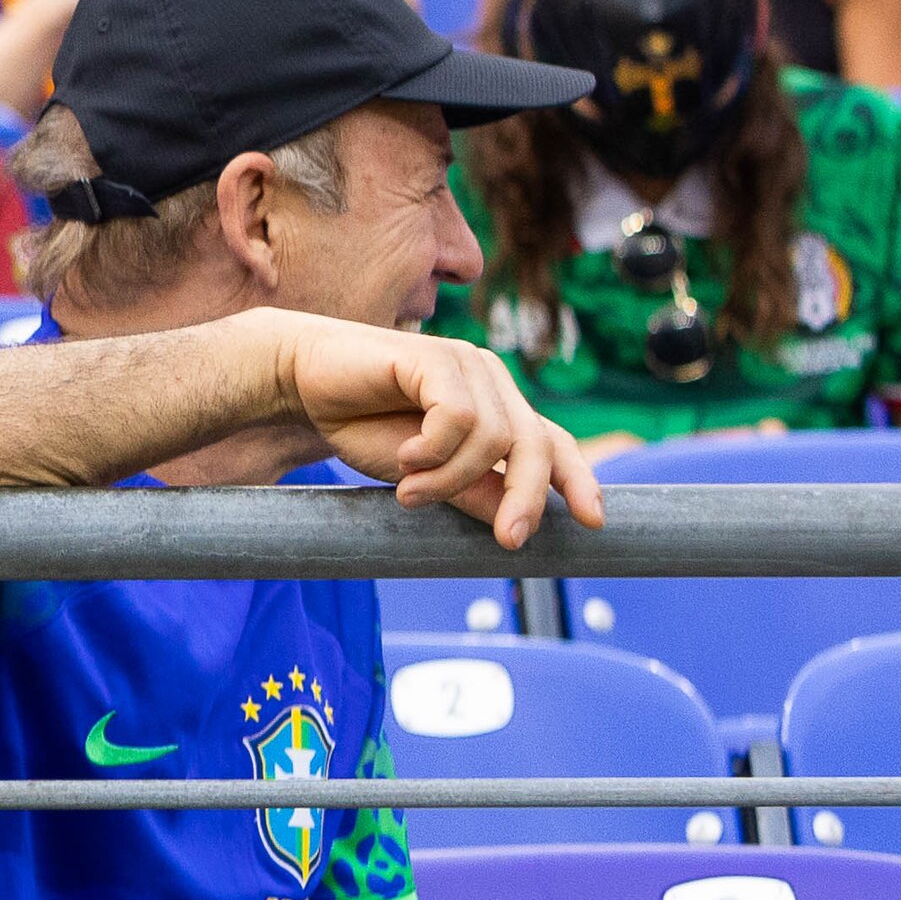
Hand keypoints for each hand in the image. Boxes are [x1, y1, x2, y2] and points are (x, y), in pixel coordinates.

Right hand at [259, 309, 605, 551]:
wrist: (303, 383)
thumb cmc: (364, 425)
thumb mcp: (428, 475)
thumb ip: (472, 492)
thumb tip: (517, 527)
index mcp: (495, 406)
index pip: (554, 443)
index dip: (579, 480)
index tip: (596, 522)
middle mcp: (490, 380)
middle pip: (535, 445)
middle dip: (527, 499)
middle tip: (508, 542)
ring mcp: (464, 364)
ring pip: (493, 439)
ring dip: (451, 479)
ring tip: (410, 491)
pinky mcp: (435, 357)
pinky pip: (459, 417)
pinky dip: (434, 451)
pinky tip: (405, 458)